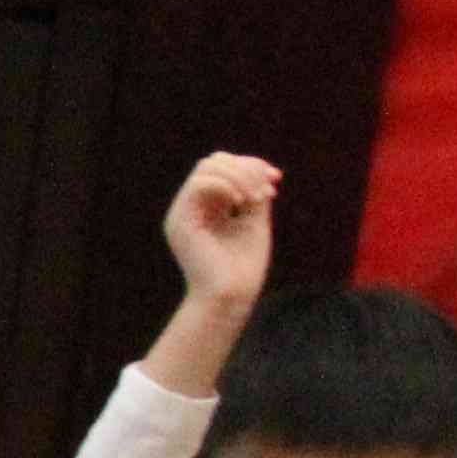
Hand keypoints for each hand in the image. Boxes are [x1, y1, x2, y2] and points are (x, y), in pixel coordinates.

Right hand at [164, 151, 279, 306]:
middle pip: (213, 162)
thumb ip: (252, 192)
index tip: (276, 179)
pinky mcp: (180, 221)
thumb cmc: (243, 266)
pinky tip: (243, 202)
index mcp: (207, 209)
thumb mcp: (254, 220)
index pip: (223, 168)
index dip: (251, 165)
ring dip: (239, 175)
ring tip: (257, 198)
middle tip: (267, 191)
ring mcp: (182, 214)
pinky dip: (227, 185)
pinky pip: (199, 184)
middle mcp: (190, 208)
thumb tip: (258, 168)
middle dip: (246, 168)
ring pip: (206, 167)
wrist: (231, 296)